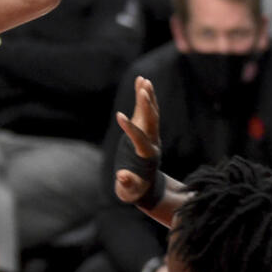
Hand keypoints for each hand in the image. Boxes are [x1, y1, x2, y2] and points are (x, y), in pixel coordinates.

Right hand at [114, 76, 160, 204]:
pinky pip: (146, 112)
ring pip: (151, 113)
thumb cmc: (135, 190)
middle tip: (143, 88)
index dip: (129, 128)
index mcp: (147, 155)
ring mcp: (151, 135)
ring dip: (148, 96)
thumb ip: (126, 184)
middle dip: (147, 105)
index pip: (139, 138)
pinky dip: (144, 98)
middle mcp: (152, 142)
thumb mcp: (129, 191)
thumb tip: (123, 176)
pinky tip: (141, 83)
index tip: (118, 115)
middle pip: (151, 121)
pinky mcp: (146, 130)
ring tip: (143, 79)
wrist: (146, 188)